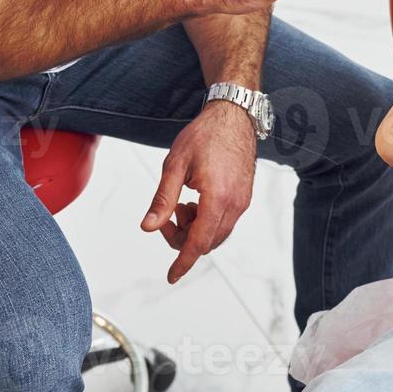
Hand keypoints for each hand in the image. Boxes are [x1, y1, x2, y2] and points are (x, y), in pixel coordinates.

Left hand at [140, 100, 255, 282]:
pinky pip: (224, 221)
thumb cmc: (204, 135)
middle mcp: (234, 204)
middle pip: (207, 242)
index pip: (198, 242)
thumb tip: (149, 227)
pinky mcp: (244, 197)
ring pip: (216, 234)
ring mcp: (242, 202)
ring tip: (181, 204)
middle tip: (166, 217)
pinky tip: (195, 200)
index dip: (183, 261)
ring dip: (195, 229)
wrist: (233, 116)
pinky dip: (206, 220)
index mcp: (217, 197)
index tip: (172, 275)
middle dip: (183, 238)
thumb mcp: (175, 165)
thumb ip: (163, 200)